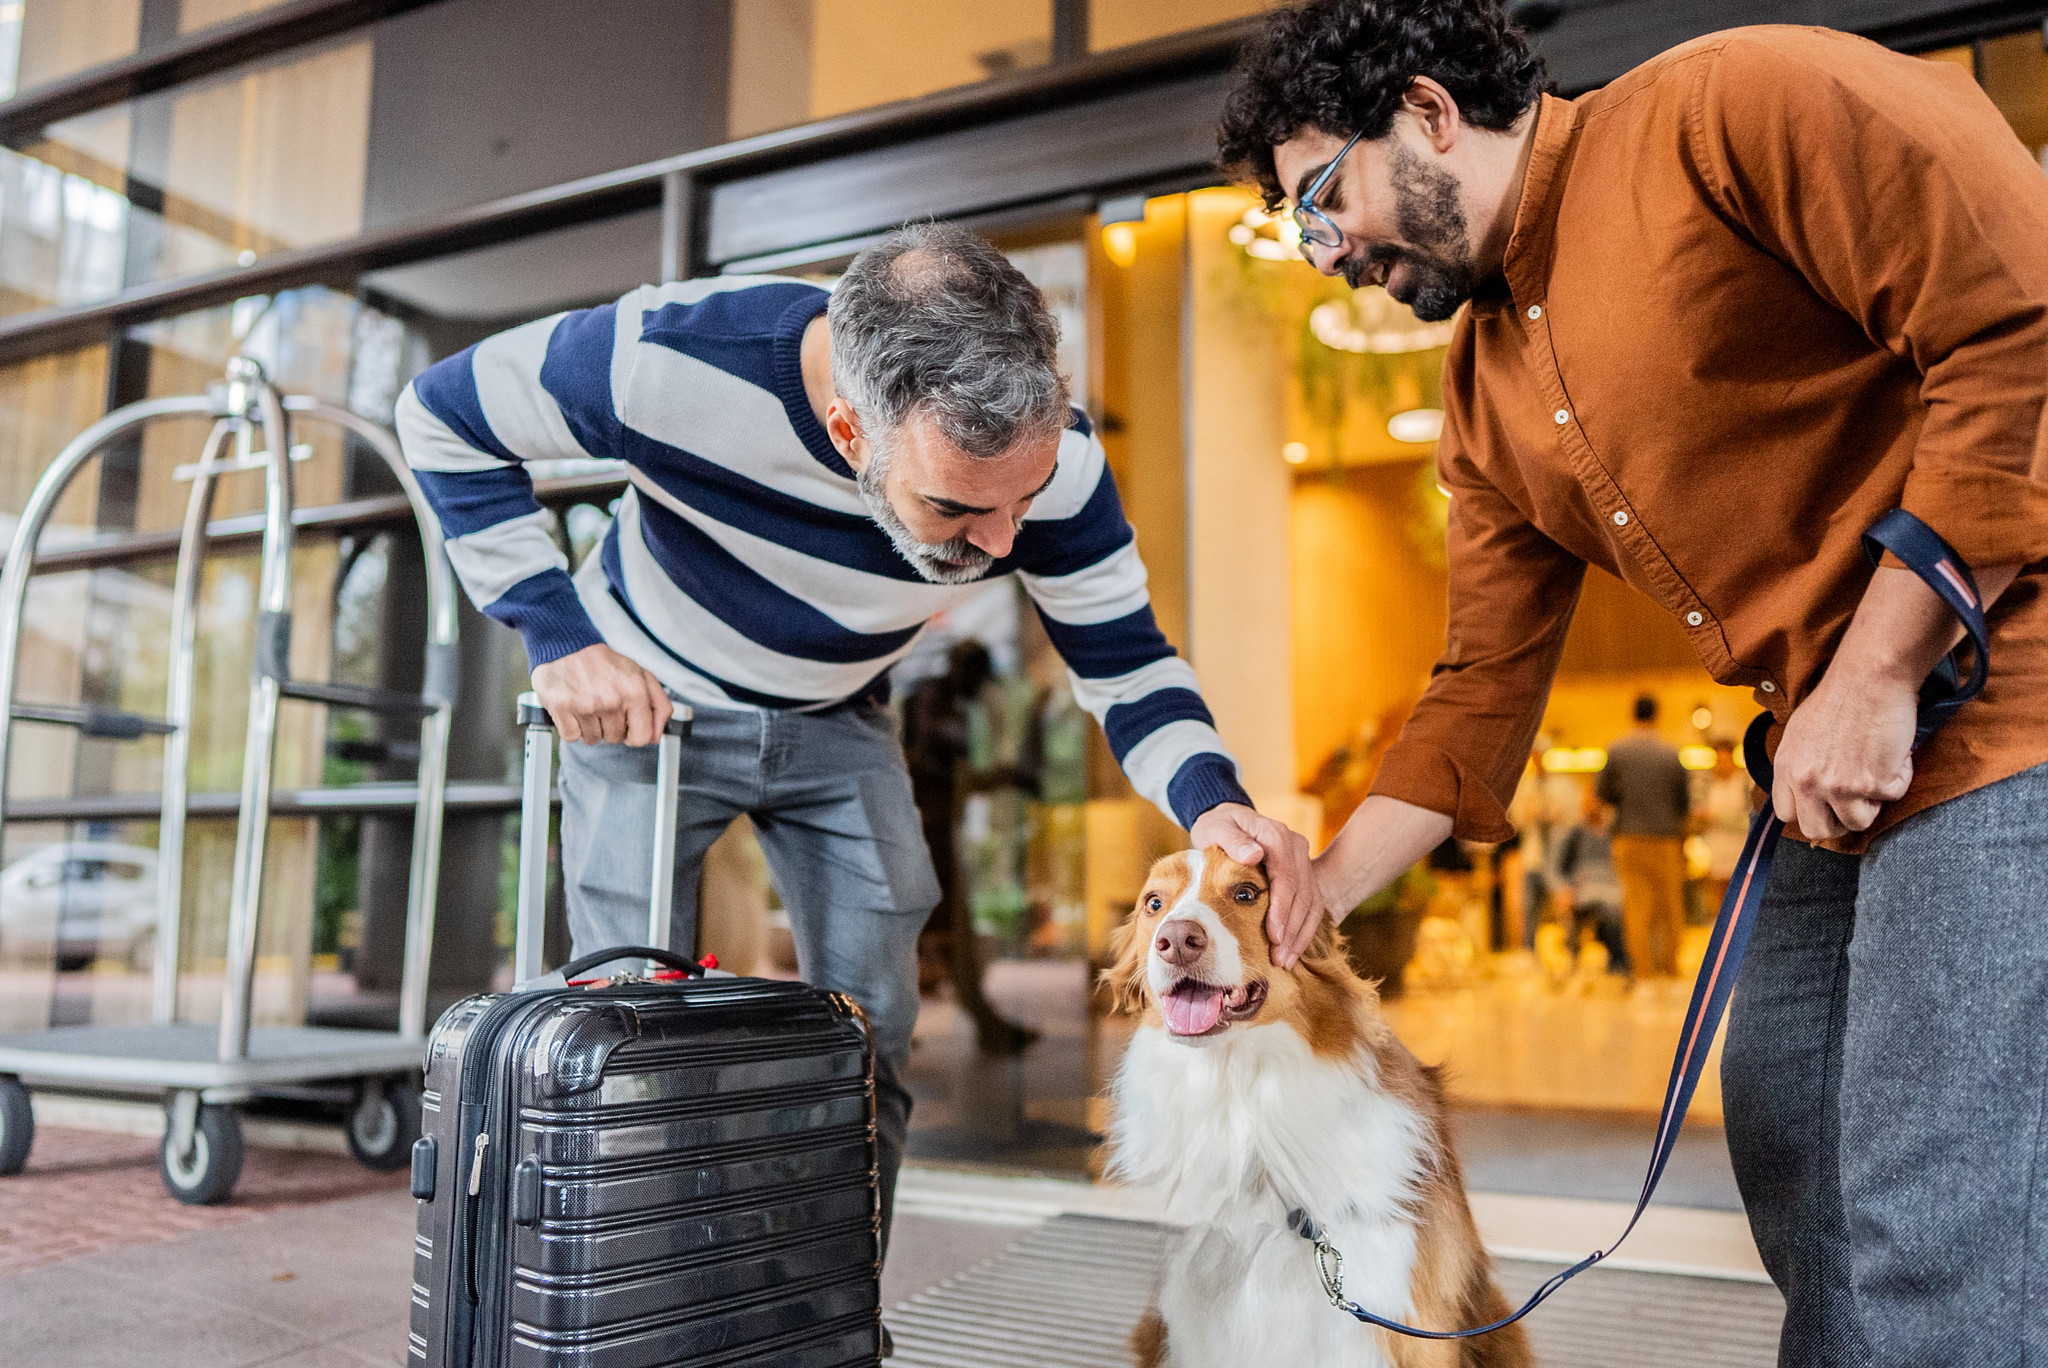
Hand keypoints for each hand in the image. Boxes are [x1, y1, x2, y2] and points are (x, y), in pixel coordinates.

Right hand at [530, 643, 672, 745]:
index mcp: (634, 691)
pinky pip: (572, 736)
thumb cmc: (604, 664)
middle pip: (615, 739)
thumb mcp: (640, 676)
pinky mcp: (562, 708)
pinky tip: (574, 710)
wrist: (568, 648)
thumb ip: (658, 704)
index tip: (628, 726)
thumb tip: (656, 735)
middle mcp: (611, 700)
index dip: (635, 734)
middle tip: (603, 705)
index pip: (642, 737)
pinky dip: (572, 727)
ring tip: (588, 705)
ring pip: (593, 739)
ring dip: (590, 727)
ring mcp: (585, 705)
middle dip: (610, 726)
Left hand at [1189, 803, 1318, 968]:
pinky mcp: (1302, 875)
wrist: (1228, 819)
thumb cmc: (1219, 826)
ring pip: (1311, 903)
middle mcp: (1296, 847)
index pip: (1286, 876)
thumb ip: (1234, 840)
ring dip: (1300, 935)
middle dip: (1291, 929)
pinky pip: (1310, 905)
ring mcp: (1302, 862)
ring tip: (1285, 961)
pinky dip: (1303, 930)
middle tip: (1278, 958)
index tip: (1273, 934)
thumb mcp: (1218, 827)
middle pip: (1302, 893)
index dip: (1282, 907)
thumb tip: (1253, 856)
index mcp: (1277, 836)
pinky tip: (1291, 951)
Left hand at [1770, 664, 1916, 840]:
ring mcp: (1839, 786)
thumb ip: (1798, 767)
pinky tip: (1894, 753)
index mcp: (1786, 769)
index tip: (1825, 805)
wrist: (1868, 678)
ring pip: (1857, 822)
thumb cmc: (1838, 699)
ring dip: (1872, 802)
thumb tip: (1804, 796)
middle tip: (1856, 801)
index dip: (1810, 811)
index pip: (1787, 814)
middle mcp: (1807, 782)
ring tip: (1876, 770)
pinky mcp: (1873, 783)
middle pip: (1817, 830)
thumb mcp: (1799, 734)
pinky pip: (1892, 796)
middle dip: (1839, 821)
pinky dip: (1899, 777)